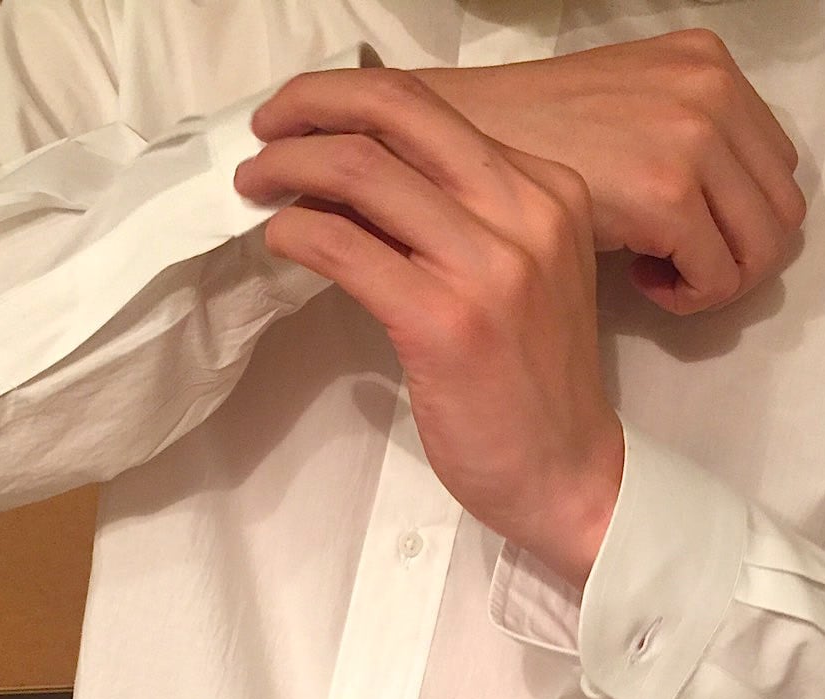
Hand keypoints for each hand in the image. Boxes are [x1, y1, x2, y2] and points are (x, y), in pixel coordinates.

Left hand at [235, 69, 623, 586]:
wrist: (569, 473)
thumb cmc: (534, 383)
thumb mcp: (522, 273)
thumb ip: (459, 217)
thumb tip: (351, 172)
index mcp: (549, 191)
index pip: (432, 109)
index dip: (349, 98)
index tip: (303, 116)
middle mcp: (528, 212)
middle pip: (395, 116)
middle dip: (309, 107)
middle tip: (263, 132)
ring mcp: (490, 266)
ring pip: (363, 170)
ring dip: (288, 167)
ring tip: (255, 185)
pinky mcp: (446, 321)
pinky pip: (345, 245)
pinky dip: (296, 231)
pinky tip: (281, 240)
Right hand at [415, 29, 805, 314]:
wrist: (454, 147)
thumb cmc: (529, 140)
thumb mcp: (626, 106)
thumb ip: (687, 134)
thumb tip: (732, 207)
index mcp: (707, 64)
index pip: (774, 165)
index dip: (737, 217)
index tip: (681, 236)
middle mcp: (711, 90)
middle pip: (781, 209)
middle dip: (736, 255)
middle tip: (674, 268)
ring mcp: (694, 137)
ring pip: (762, 248)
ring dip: (716, 278)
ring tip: (657, 276)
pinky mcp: (670, 191)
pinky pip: (718, 274)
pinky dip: (689, 296)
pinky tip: (640, 281)